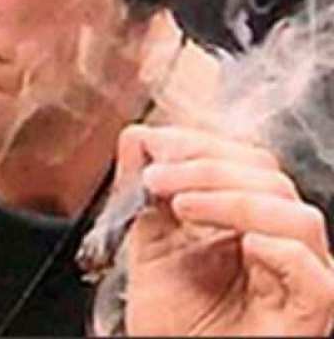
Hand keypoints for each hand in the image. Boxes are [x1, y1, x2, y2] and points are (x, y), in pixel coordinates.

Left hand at [117, 125, 333, 336]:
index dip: (200, 145)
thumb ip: (146, 189)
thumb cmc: (173, 321)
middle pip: (270, 178)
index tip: (153, 149)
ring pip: (296, 216)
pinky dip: (279, 248)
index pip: (247, 160)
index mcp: (252, 218)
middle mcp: (283, 243)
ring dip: (233, 198)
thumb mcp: (151, 240)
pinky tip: (242, 245)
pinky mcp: (311, 315)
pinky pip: (315, 274)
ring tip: (183, 207)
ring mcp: (302, 279)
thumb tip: (139, 136)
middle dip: (206, 166)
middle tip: (157, 179)